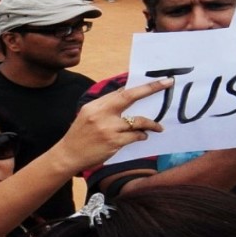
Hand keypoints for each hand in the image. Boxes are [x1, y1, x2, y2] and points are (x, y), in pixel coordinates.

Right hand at [51, 78, 172, 171]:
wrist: (68, 155)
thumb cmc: (80, 135)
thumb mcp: (88, 115)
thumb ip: (105, 106)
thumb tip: (126, 95)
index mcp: (95, 105)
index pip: (120, 92)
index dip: (138, 86)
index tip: (154, 81)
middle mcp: (101, 114)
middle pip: (129, 97)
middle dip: (150, 88)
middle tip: (167, 83)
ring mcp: (108, 128)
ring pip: (138, 121)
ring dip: (151, 124)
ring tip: (157, 127)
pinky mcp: (114, 142)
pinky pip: (135, 136)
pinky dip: (142, 136)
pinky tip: (142, 137)